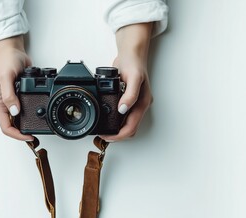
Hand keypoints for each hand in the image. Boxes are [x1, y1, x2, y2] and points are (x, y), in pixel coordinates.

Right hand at [0, 36, 33, 140]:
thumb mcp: (7, 77)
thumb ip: (9, 95)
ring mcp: (11, 101)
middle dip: (23, 133)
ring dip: (26, 125)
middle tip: (36, 135)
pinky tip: (38, 114)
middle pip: (12, 126)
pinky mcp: (18, 96)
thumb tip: (14, 111)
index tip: (29, 137)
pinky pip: (24, 110)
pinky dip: (30, 114)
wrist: (12, 51)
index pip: (5, 126)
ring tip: (38, 127)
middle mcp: (3, 104)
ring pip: (18, 119)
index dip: (17, 135)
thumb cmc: (6, 62)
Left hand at [101, 23, 152, 141]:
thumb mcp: (134, 77)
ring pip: (127, 124)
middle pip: (130, 129)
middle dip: (118, 135)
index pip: (132, 127)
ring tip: (104, 130)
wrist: (131, 53)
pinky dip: (116, 121)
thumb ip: (130, 94)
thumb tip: (123, 110)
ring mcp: (135, 103)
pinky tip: (107, 118)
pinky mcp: (129, 100)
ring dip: (117, 130)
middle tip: (103, 136)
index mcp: (142, 103)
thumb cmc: (134, 64)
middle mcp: (139, 105)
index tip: (107, 136)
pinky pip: (123, 116)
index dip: (119, 135)